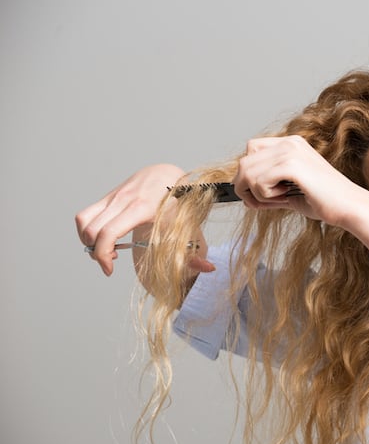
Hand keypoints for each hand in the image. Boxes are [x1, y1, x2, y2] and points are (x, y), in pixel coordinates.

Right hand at [75, 164, 212, 276]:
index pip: (108, 233)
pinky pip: (86, 213)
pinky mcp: (109, 195)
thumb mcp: (188, 226)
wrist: (172, 173)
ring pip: (83, 220)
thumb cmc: (181, 202)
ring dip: (87, 240)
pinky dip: (88, 229)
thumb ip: (197, 251)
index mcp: (142, 208)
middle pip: (92, 230)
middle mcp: (124, 200)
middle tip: (110, 262)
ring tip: (106, 249)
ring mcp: (114, 196)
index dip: (102, 256)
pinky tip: (105, 236)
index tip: (110, 270)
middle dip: (96, 252)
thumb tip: (210, 269)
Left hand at [232, 136, 368, 226]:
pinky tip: (284, 197)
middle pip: (245, 161)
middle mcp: (289, 143)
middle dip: (245, 187)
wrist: (348, 207)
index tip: (255, 195)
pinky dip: (265, 195)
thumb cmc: (324, 202)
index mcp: (291, 144)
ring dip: (257, 193)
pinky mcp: (292, 165)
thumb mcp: (290, 193)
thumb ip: (268, 189)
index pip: (251, 149)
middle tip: (260, 203)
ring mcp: (290, 152)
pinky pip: (258, 181)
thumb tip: (244, 196)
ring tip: (279, 200)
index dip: (247, 173)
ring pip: (248, 172)